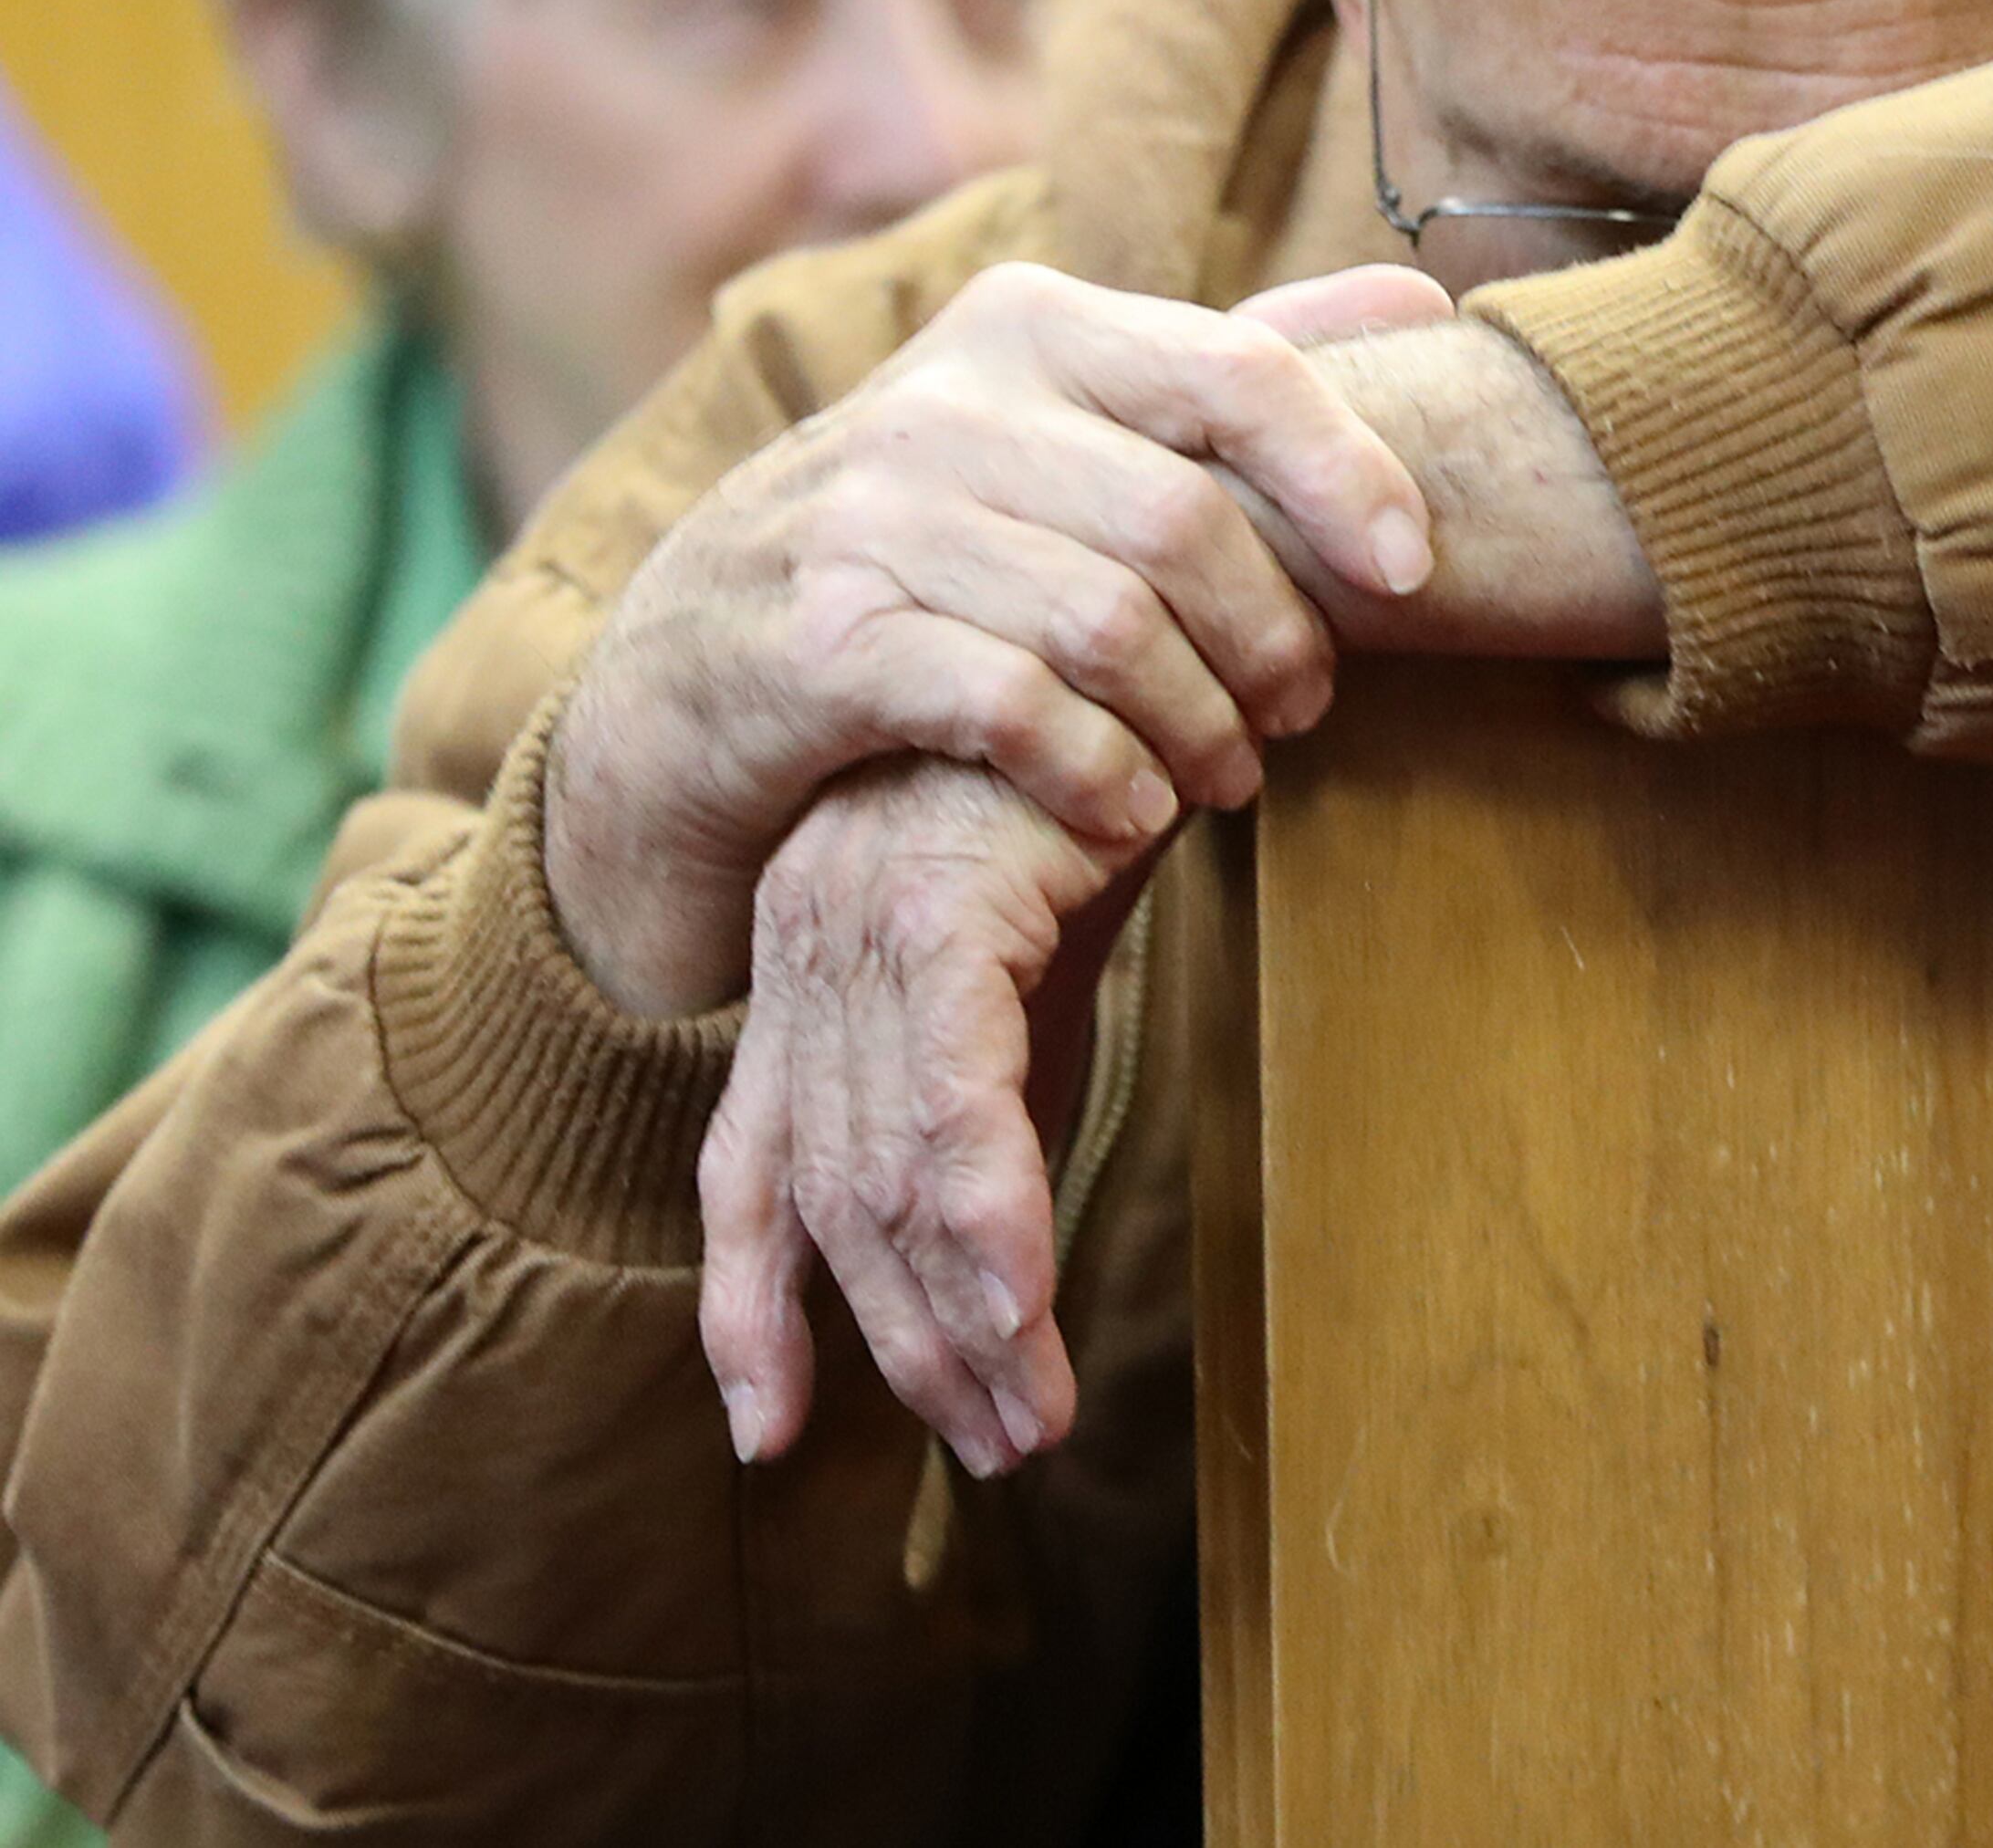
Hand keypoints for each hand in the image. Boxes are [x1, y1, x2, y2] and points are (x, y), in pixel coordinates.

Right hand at [547, 262, 1453, 1019]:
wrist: (693, 665)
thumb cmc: (937, 545)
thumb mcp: (1063, 423)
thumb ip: (1231, 369)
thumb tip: (1424, 307)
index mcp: (1030, 324)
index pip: (1237, 372)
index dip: (1349, 473)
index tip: (1414, 574)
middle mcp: (945, 402)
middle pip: (1184, 522)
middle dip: (1275, 635)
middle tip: (1307, 711)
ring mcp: (868, 517)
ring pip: (1108, 622)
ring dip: (1201, 722)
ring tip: (1232, 773)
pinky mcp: (820, 640)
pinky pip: (1010, 707)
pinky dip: (1100, 771)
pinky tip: (1133, 811)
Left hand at [696, 754, 1123, 1474]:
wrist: (1166, 619)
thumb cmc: (1120, 767)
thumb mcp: (1047, 933)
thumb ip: (1006, 1051)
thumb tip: (1007, 1213)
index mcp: (821, 956)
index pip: (757, 1162)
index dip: (752, 1303)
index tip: (767, 1429)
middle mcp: (812, 945)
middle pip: (827, 1194)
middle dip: (902, 1344)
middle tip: (997, 1447)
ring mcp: (858, 921)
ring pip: (883, 1171)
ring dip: (961, 1317)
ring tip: (1031, 1418)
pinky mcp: (936, 901)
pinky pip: (951, 1101)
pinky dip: (988, 1220)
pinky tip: (1025, 1306)